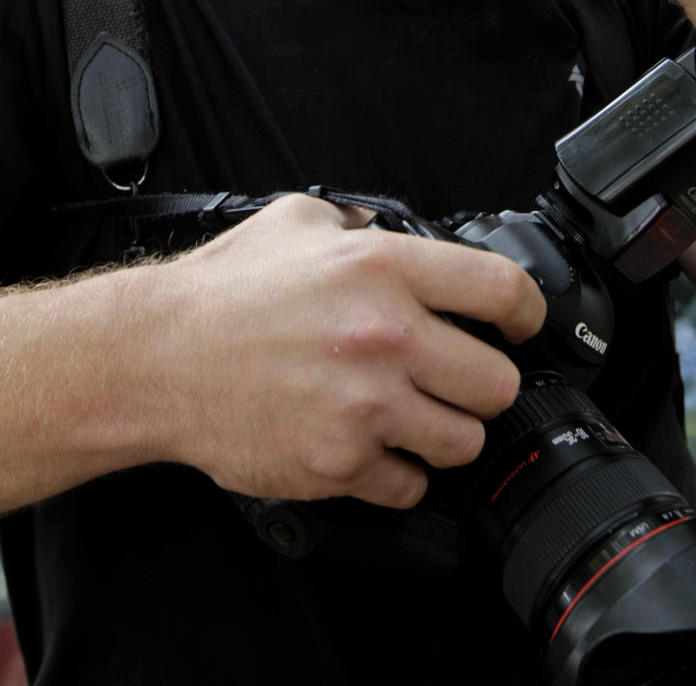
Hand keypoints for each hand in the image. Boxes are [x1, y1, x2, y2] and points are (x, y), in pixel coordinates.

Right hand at [154, 194, 545, 507]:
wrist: (156, 358)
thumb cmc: (223, 291)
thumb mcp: (298, 221)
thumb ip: (362, 224)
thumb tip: (400, 230)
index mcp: (385, 269)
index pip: (504, 291)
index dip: (527, 312)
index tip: (520, 325)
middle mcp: (386, 336)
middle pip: (497, 381)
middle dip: (482, 382)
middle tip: (455, 378)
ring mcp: (366, 407)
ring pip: (464, 441)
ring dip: (445, 431)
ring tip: (413, 415)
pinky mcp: (339, 464)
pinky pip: (408, 485)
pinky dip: (397, 473)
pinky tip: (371, 446)